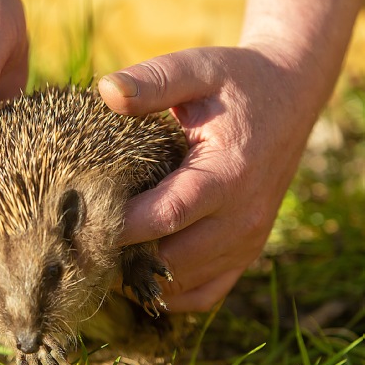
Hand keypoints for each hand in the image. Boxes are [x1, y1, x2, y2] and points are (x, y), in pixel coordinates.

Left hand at [99, 44, 321, 310]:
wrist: (289, 100)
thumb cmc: (235, 84)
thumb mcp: (197, 69)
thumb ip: (154, 81)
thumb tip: (104, 90)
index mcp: (227, 175)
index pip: (163, 217)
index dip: (117, 225)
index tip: (74, 219)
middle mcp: (241, 218)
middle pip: (168, 260)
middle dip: (119, 256)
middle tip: (76, 243)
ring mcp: (246, 242)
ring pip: (180, 283)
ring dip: (138, 276)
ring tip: (98, 253)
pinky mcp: (246, 254)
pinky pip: (203, 295)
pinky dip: (167, 292)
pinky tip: (135, 271)